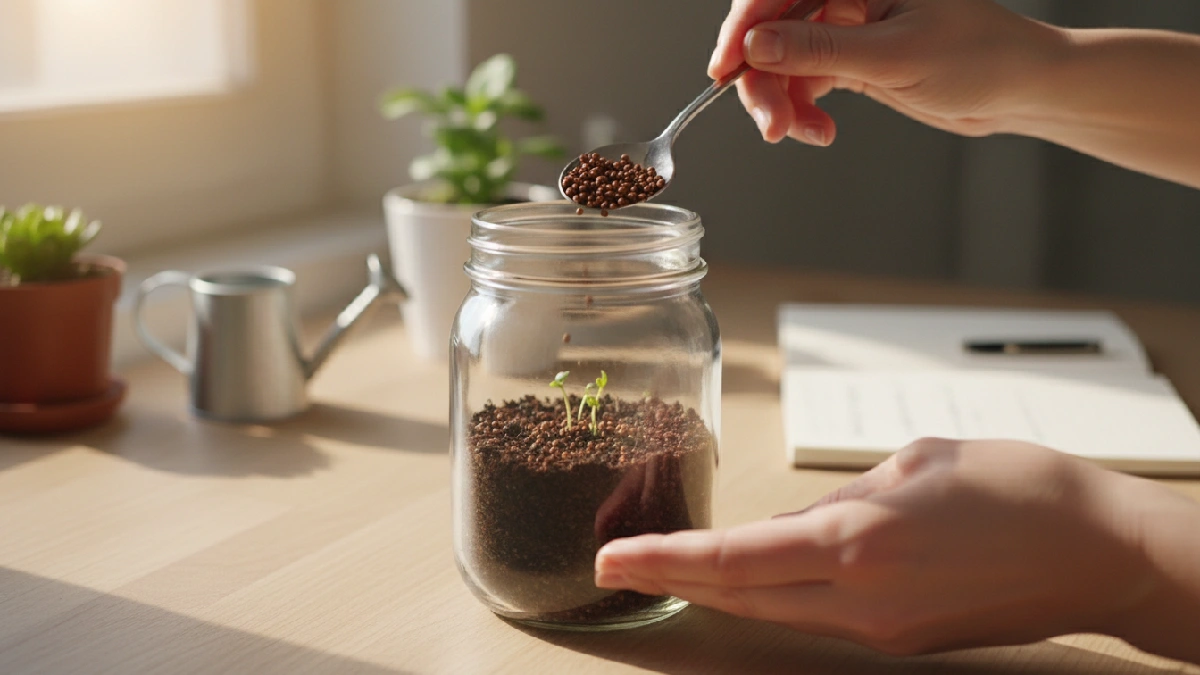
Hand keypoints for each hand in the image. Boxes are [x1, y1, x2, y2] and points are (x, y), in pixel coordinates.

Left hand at [594, 438, 1156, 655]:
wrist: (1097, 552)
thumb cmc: (1018, 489)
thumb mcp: (913, 464)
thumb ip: (839, 500)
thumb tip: (792, 527)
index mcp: (859, 540)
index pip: (734, 560)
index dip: (665, 562)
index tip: (615, 559)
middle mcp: (860, 597)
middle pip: (739, 596)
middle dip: (672, 579)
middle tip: (621, 560)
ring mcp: (881, 629)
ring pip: (772, 610)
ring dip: (717, 588)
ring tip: (672, 563)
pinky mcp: (902, 639)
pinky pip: (817, 615)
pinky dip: (773, 594)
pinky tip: (755, 572)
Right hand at [711, 0, 1067, 144]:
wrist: (1020, 88)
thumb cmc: (980, 55)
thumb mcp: (895, 55)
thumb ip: (821, 49)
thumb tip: (756, 44)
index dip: (742, 28)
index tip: (725, 71)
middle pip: (771, 31)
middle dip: (763, 80)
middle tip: (769, 124)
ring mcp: (844, 29)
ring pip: (782, 64)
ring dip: (782, 103)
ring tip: (805, 133)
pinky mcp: (850, 60)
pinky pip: (804, 84)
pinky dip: (803, 112)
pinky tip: (820, 130)